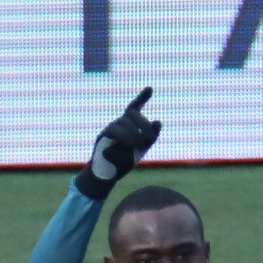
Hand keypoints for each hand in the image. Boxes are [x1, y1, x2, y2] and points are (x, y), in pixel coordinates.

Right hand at [77, 85, 160, 199]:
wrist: (108, 173)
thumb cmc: (125, 160)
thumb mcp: (142, 148)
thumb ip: (151, 136)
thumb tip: (158, 121)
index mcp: (129, 125)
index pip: (134, 107)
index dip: (142, 97)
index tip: (150, 88)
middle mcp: (119, 123)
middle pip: (133, 113)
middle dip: (144, 123)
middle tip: (150, 138)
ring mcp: (111, 128)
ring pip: (125, 122)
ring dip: (135, 133)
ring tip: (139, 146)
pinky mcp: (103, 135)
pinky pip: (115, 130)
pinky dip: (125, 136)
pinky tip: (131, 144)